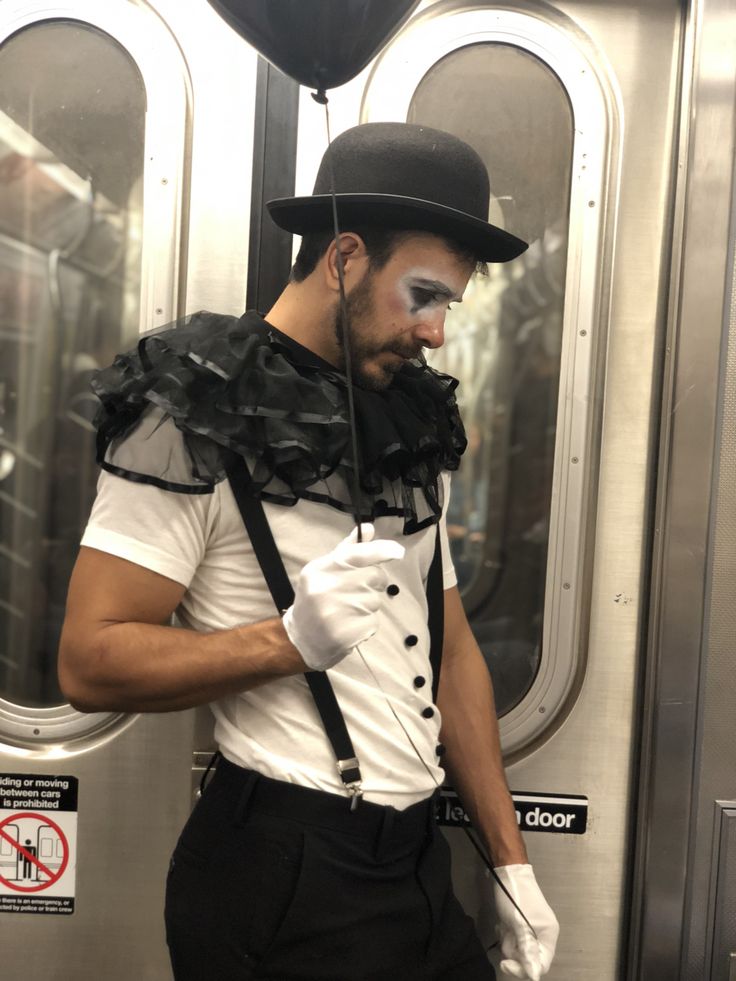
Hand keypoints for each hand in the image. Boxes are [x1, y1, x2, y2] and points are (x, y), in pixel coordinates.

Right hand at [282, 523, 404, 670]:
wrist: (302, 638)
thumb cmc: (317, 598)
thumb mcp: (325, 571)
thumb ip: (347, 550)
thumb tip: (368, 529)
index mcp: (320, 570)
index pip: (357, 554)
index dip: (381, 550)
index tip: (398, 551)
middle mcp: (326, 589)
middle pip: (374, 576)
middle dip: (373, 582)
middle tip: (358, 590)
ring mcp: (336, 613)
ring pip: (376, 599)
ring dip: (369, 604)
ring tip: (349, 610)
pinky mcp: (347, 633)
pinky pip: (373, 621)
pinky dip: (367, 623)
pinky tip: (351, 624)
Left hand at [492, 864, 558, 979]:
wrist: (507, 870)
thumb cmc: (515, 897)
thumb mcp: (519, 924)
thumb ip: (528, 950)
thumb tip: (535, 975)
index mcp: (548, 934)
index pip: (541, 964)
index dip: (524, 969)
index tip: (506, 963)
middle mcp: (542, 934)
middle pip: (529, 958)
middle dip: (514, 950)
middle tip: (505, 936)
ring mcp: (531, 929)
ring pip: (518, 949)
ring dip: (508, 940)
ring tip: (504, 925)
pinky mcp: (520, 924)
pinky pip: (513, 939)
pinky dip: (506, 934)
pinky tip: (502, 922)